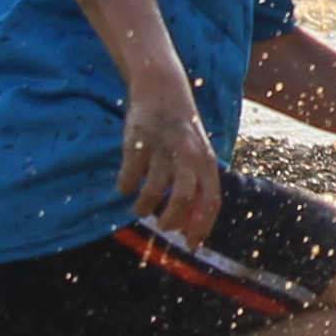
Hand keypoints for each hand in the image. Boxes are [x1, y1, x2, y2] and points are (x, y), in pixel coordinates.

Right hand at [118, 98, 226, 239]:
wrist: (163, 90)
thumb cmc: (182, 132)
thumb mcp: (198, 155)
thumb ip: (198, 184)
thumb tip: (189, 225)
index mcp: (206, 161)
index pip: (210, 200)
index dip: (201, 226)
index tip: (191, 245)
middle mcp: (188, 155)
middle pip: (184, 197)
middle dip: (172, 219)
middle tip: (162, 227)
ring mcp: (163, 147)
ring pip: (154, 187)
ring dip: (146, 205)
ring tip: (141, 209)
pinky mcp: (139, 140)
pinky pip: (131, 173)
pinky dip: (126, 186)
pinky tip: (125, 188)